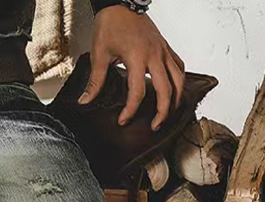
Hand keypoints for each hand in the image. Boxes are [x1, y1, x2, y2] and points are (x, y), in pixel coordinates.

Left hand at [79, 6, 184, 130]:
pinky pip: (179, 66)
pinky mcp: (165, 47)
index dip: (130, 110)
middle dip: (162, 111)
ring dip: (176, 99)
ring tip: (168, 114)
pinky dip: (179, 81)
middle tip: (154, 127)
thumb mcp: (99, 54)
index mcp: (137, 57)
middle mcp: (155, 55)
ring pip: (179, 78)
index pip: (137, 92)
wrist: (121, 3)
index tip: (123, 121)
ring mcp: (163, 50)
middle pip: (166, 89)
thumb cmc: (110, 25)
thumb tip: (85, 102)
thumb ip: (95, 81)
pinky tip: (174, 91)